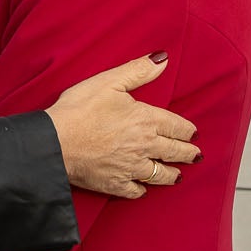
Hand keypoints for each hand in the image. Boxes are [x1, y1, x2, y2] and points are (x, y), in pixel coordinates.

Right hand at [45, 53, 198, 198]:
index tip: (193, 133)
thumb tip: (163, 59)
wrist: (55, 143)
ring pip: (159, 174)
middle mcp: (144, 145)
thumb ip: (138, 71)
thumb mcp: (109, 82)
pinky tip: (143, 189)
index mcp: (145, 119)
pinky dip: (142, 190)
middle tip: (195, 155)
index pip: (176, 126)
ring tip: (178, 176)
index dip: (187, 130)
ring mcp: (131, 167)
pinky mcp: (115, 184)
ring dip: (172, 175)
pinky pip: (135, 191)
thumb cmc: (79, 109)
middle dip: (187, 153)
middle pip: (174, 152)